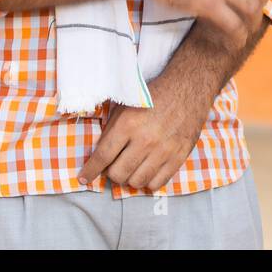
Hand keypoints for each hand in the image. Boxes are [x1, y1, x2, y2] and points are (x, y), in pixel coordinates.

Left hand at [76, 73, 211, 190]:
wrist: (187, 88)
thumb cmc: (153, 96)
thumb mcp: (126, 106)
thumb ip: (111, 130)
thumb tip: (98, 156)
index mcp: (128, 124)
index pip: (102, 156)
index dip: (90, 171)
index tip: (84, 178)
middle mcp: (145, 140)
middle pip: (118, 174)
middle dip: (112, 172)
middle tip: (115, 164)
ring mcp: (164, 150)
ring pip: (137, 182)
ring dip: (130, 177)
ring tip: (133, 166)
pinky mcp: (179, 156)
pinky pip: (157, 183)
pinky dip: (148, 181)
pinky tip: (147, 170)